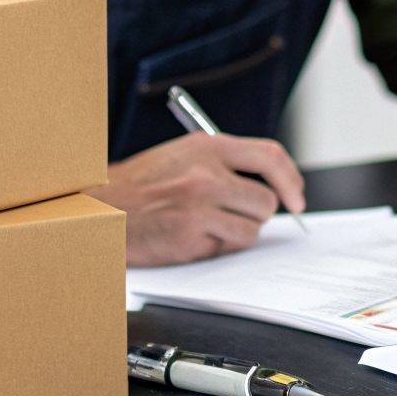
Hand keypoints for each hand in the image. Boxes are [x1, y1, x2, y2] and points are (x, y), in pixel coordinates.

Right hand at [87, 131, 306, 266]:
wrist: (99, 209)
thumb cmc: (139, 186)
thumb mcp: (182, 156)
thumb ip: (223, 164)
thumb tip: (270, 183)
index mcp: (207, 146)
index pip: (270, 156)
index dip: (291, 180)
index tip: (296, 199)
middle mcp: (206, 172)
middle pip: (266, 200)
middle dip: (256, 214)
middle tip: (232, 216)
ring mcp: (199, 205)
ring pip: (251, 229)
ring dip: (236, 234)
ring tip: (205, 226)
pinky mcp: (190, 236)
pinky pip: (226, 248)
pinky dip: (215, 248)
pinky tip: (189, 237)